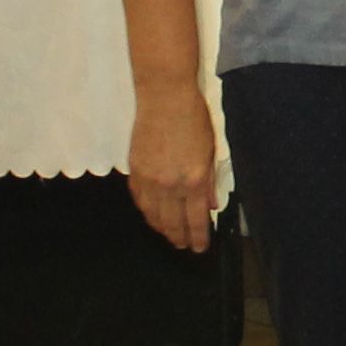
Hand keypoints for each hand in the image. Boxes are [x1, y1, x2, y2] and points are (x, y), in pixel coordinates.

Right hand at [127, 84, 218, 252]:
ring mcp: (149, 180)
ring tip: (169, 236)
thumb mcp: (211, 150)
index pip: (196, 219)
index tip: (199, 248)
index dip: (198, 237)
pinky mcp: (135, 171)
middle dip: (179, 238)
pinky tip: (153, 216)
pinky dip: (147, 212)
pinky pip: (140, 200)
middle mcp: (170, 185)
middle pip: (172, 222)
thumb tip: (209, 206)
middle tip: (184, 246)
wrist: (165, 98)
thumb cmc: (194, 119)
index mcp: (193, 180)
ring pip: (153, 215)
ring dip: (162, 229)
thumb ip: (209, 181)